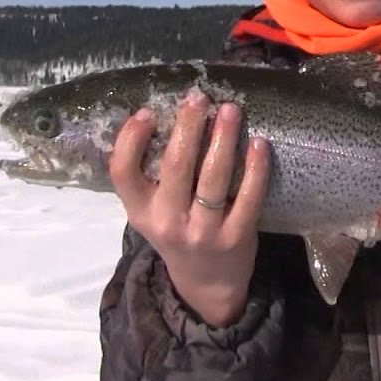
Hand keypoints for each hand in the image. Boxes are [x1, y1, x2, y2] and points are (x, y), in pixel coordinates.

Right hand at [108, 88, 270, 326]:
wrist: (207, 283)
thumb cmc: (178, 231)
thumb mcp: (152, 211)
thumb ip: (152, 176)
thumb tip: (169, 116)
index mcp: (141, 211)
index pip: (122, 173)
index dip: (131, 140)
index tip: (148, 112)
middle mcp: (168, 221)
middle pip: (175, 165)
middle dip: (188, 125)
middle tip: (198, 97)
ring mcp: (203, 231)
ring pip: (213, 176)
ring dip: (223, 137)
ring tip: (230, 110)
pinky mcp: (236, 236)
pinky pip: (248, 195)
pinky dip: (255, 166)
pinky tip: (258, 143)